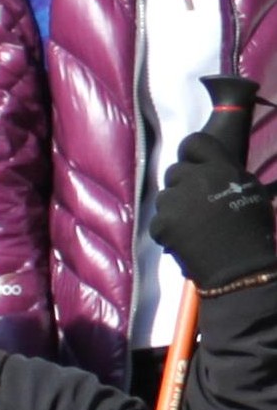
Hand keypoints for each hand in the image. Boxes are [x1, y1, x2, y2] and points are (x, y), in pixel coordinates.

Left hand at [150, 132, 276, 288]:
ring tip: (190, 227)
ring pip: (164, 197)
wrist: (239, 267)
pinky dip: (166, 231)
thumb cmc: (252, 231)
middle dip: (181, 186)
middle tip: (193, 206)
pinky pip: (157, 221)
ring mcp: (175, 201)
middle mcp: (195, 178)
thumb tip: (212, 170)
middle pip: (174, 171)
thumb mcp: (250, 192)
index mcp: (220, 167)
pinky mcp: (161, 222)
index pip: (193, 142)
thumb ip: (226, 175)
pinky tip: (182, 241)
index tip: (193, 167)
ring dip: (172, 209)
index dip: (190, 154)